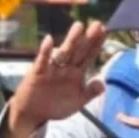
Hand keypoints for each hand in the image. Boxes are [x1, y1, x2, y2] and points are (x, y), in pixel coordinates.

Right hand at [4, 21, 106, 137]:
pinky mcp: (38, 73)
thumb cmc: (56, 104)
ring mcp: (52, 69)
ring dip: (71, 40)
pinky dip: (45, 51)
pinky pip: (42, 61)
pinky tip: (48, 40)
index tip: (105, 31)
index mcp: (77, 73)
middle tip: (97, 24)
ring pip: (64, 53)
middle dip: (88, 38)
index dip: (96, 44)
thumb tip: (103, 84)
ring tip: (79, 27)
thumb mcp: (77, 102)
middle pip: (79, 51)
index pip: (89, 56)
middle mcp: (66, 67)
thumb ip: (90, 92)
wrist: (34, 113)